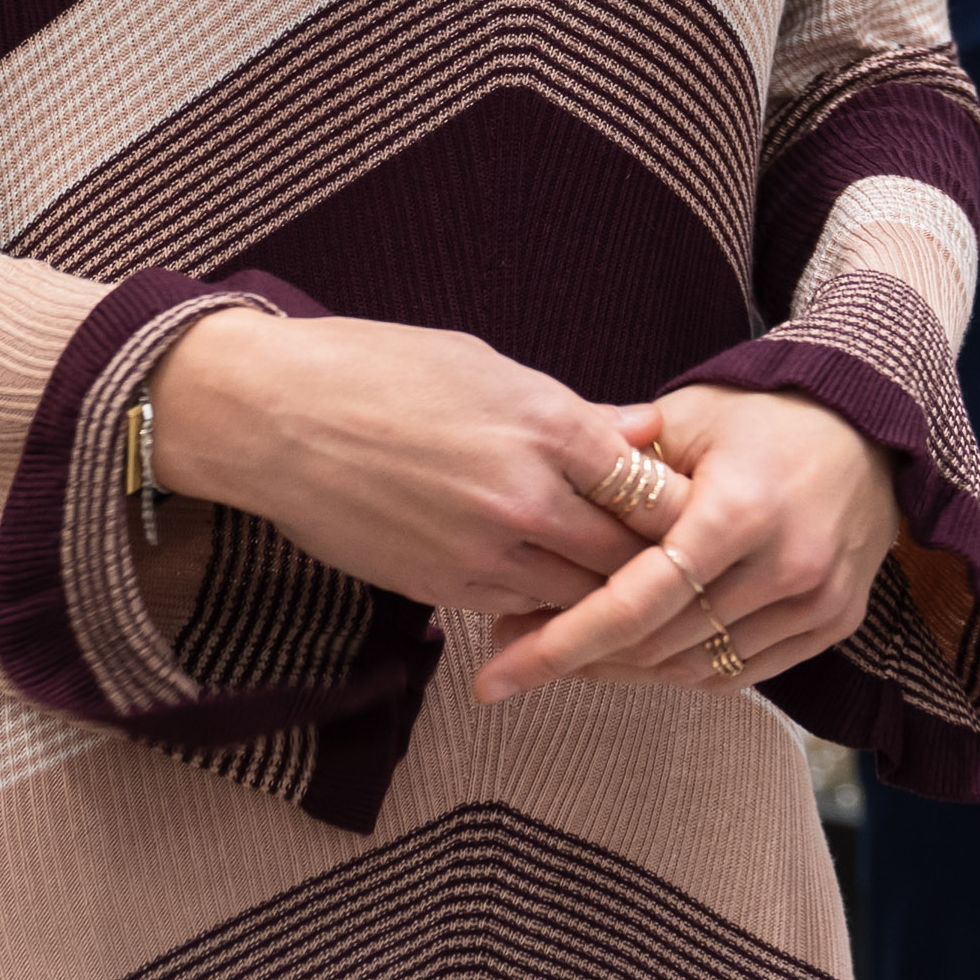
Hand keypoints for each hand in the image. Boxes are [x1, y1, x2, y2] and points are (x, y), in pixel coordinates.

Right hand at [147, 310, 649, 617]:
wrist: (274, 419)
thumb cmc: (378, 370)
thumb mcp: (488, 367)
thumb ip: (573, 413)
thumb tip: (644, 432)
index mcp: (546, 427)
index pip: (652, 488)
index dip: (686, 507)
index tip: (706, 512)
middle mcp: (525, 499)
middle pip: (630, 557)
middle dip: (665, 565)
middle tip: (691, 568)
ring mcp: (484, 554)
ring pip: (582, 598)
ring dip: (610, 598)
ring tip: (638, 594)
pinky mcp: (444, 592)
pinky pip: (523, 612)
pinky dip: (550, 610)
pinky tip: (563, 600)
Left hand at [473, 385, 899, 701]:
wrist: (871, 423)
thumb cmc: (764, 412)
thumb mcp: (689, 417)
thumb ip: (618, 457)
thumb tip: (535, 477)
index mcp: (740, 510)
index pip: (636, 601)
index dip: (561, 642)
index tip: (496, 671)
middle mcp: (784, 566)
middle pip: (660, 645)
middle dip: (579, 656)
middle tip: (511, 651)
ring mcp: (816, 602)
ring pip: (697, 669)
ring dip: (626, 669)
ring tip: (565, 652)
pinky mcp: (835, 622)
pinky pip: (742, 671)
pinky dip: (684, 669)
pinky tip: (638, 652)